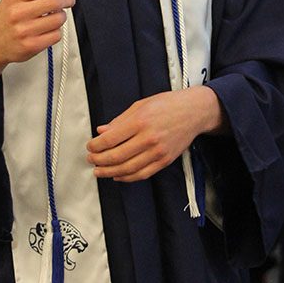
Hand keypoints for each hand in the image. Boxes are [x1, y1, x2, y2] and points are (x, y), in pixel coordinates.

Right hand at [0, 0, 76, 96]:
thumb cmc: (7, 19)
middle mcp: (18, 13)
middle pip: (55, 1)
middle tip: (70, 0)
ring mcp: (24, 31)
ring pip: (59, 18)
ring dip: (62, 16)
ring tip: (55, 16)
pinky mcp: (31, 46)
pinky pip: (56, 35)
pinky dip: (57, 31)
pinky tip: (49, 29)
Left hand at [86, 85, 224, 181]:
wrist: (194, 111)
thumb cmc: (167, 104)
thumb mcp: (141, 105)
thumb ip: (120, 120)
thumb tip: (101, 131)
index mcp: (140, 121)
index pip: (110, 139)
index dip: (95, 145)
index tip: (90, 146)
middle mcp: (148, 138)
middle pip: (116, 156)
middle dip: (99, 160)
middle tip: (91, 159)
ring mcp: (158, 152)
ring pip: (127, 169)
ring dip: (109, 172)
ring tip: (99, 171)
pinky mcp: (164, 161)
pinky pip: (142, 174)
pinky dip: (127, 177)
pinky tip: (117, 175)